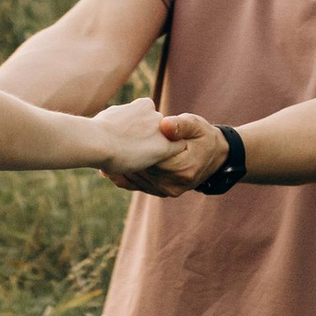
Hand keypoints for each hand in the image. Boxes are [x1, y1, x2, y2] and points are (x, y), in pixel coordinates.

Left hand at [95, 104, 230, 193]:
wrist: (214, 157)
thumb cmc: (204, 137)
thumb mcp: (197, 125)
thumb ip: (181, 125)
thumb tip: (165, 124)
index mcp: (183, 168)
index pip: (152, 159)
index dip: (134, 149)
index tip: (115, 139)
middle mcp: (174, 185)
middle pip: (142, 172)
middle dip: (123, 161)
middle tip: (100, 150)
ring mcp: (167, 190)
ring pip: (138, 181)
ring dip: (120, 170)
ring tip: (100, 159)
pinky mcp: (161, 191)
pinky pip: (139, 186)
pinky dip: (124, 178)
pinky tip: (109, 169)